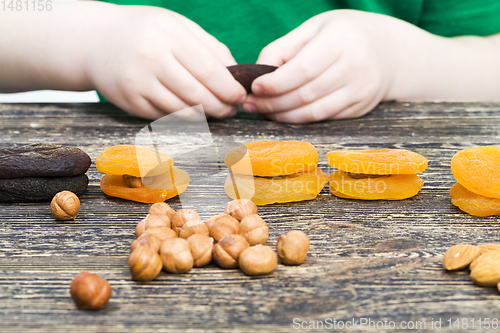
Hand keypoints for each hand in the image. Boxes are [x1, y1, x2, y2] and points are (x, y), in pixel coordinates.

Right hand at [87, 5, 245, 118]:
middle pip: (197, 95)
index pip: (208, 70)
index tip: (240, 96)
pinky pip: (164, 116)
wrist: (96, 41)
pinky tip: (191, 112)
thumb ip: (209, 47)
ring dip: (204, 115)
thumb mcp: (177, 26)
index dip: (228, 88)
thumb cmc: (146, 32)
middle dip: (220, 107)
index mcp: (168, 35)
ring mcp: (137, 82)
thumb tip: (236, 74)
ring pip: (181, 110)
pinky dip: (183, 117)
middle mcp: (151, 58)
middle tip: (230, 110)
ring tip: (215, 111)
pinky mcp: (129, 102)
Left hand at [243, 10, 401, 122]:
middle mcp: (356, 66)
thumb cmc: (343, 35)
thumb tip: (257, 73)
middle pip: (306, 93)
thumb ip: (284, 48)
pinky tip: (284, 115)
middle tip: (252, 104)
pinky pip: (325, 118)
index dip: (276, 83)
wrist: (389, 50)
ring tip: (264, 111)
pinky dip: (301, 119)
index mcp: (341, 40)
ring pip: (314, 111)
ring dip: (284, 115)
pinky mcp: (361, 107)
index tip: (255, 88)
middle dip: (273, 102)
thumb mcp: (315, 28)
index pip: (303, 69)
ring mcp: (361, 90)